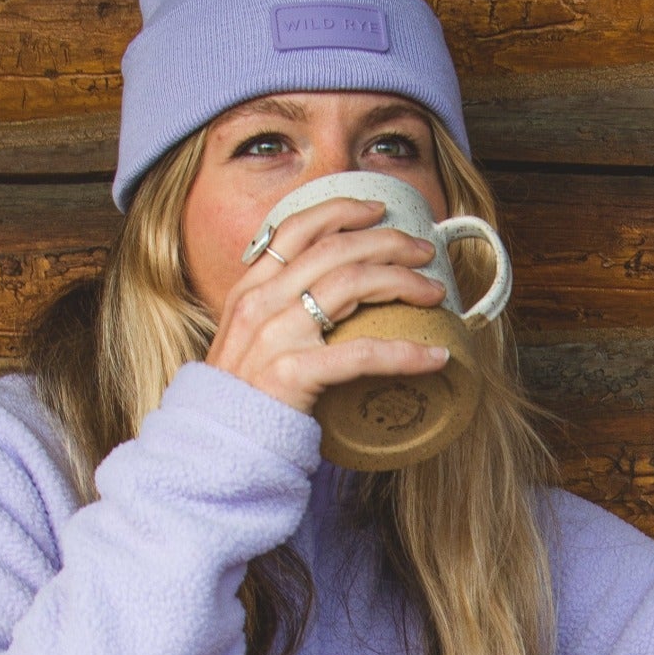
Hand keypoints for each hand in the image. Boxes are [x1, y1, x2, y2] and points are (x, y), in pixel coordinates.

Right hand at [203, 196, 449, 412]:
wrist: (218, 444)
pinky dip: (406, 353)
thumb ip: (278, 312)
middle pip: (334, 249)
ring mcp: (276, 335)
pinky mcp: (294, 373)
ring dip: (402, 281)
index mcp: (250, 289)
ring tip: (434, 292)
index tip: (378, 211)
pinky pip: (362, 354)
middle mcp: (261, 303)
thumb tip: (330, 299)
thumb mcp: (248, 339)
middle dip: (388, 242)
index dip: (341, 211)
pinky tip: (434, 357)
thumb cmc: (243, 397)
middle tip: (424, 251)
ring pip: (351, 284)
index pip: (296, 230)